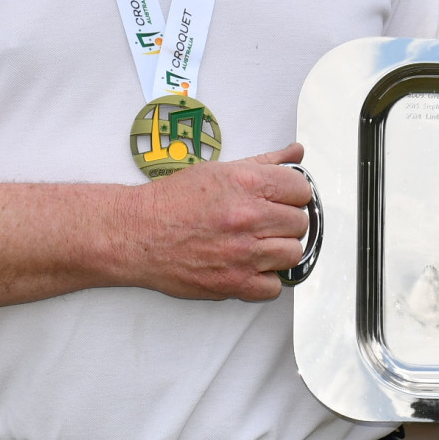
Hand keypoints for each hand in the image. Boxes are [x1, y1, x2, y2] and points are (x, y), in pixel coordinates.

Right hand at [119, 144, 311, 301]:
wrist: (137, 233)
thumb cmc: (173, 201)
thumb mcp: (219, 170)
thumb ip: (265, 162)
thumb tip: (296, 152)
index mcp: (247, 183)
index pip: (301, 189)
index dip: (293, 194)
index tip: (282, 199)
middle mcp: (248, 217)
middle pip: (300, 222)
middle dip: (285, 222)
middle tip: (265, 222)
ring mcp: (243, 253)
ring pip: (293, 253)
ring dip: (279, 250)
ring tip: (258, 244)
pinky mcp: (234, 282)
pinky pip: (274, 287)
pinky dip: (265, 279)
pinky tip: (249, 266)